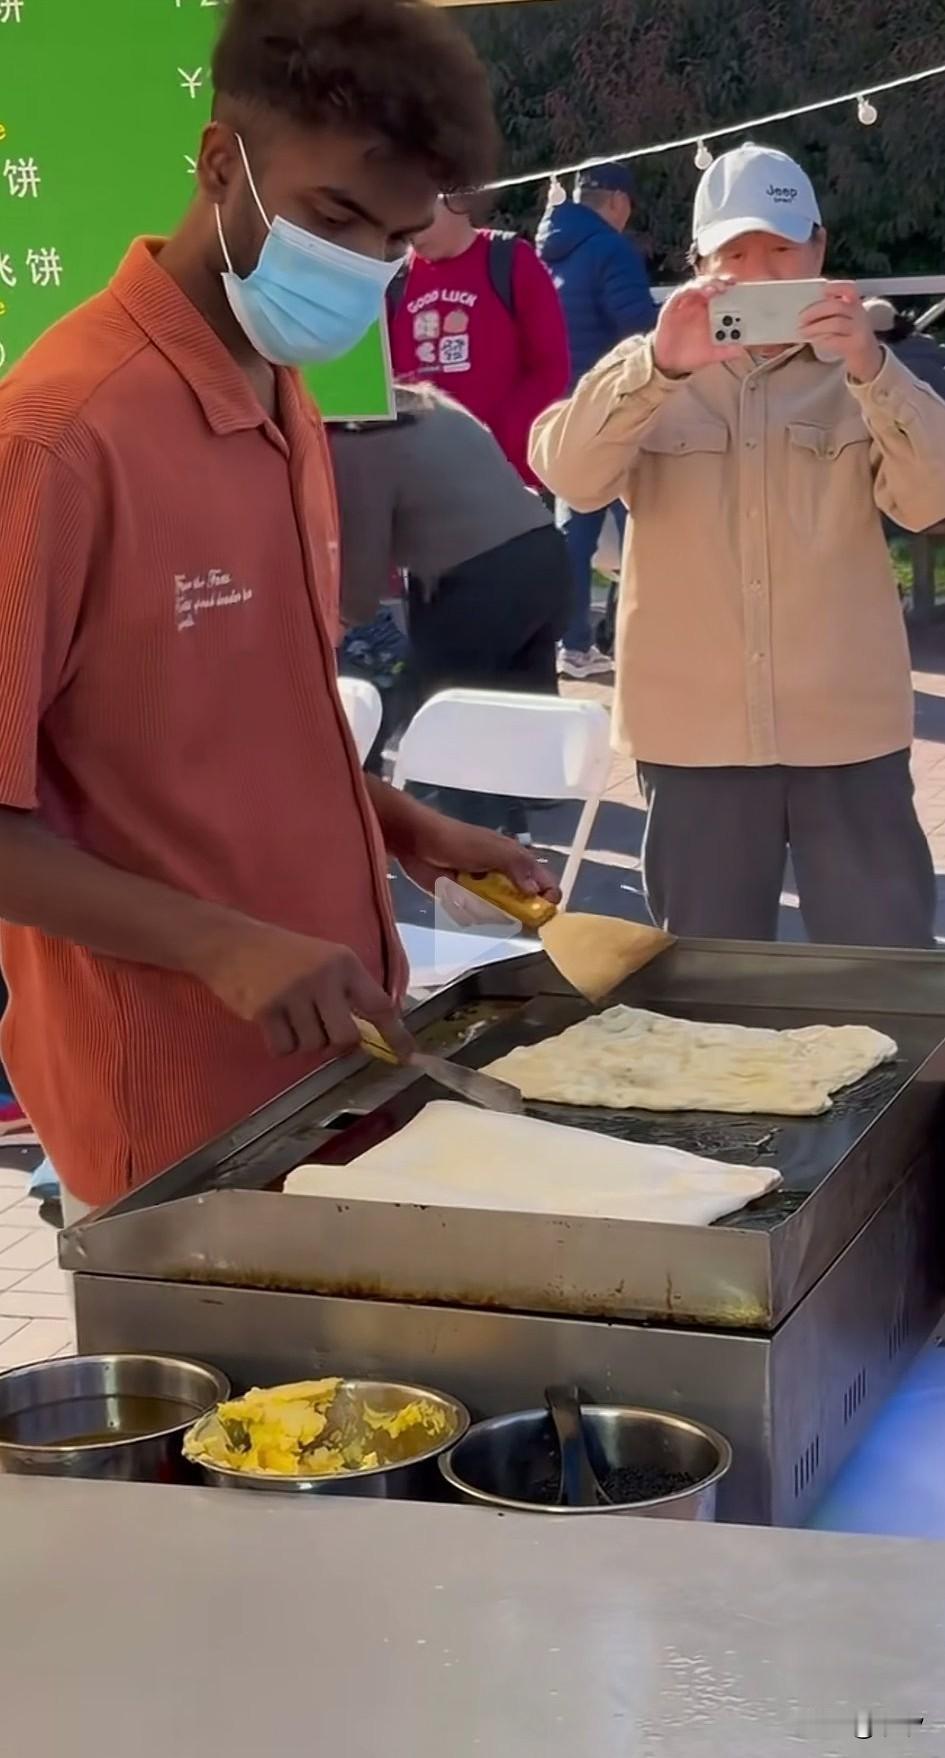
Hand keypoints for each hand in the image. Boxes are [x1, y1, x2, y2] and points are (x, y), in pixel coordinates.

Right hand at [199, 921, 410, 1059]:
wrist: (232, 943)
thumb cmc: (283, 954)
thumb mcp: (324, 959)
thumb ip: (348, 989)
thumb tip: (374, 1030)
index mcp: (344, 963)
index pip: (379, 1004)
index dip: (395, 1034)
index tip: (406, 1055)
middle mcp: (323, 978)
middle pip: (345, 1037)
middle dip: (336, 1043)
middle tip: (323, 1030)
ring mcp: (293, 994)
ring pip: (313, 1045)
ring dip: (304, 1041)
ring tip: (291, 1016)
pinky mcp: (266, 1010)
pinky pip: (285, 1049)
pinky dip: (281, 1044)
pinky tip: (274, 1023)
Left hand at [399, 813, 561, 905]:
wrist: (417, 843)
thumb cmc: (457, 841)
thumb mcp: (492, 850)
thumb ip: (517, 866)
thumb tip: (535, 891)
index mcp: (516, 861)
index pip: (544, 883)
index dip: (548, 898)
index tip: (542, 913)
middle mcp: (504, 877)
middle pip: (523, 903)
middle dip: (517, 912)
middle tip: (503, 911)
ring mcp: (484, 889)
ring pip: (499, 913)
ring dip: (490, 913)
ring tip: (473, 899)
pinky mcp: (464, 899)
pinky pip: (476, 914)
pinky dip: (470, 913)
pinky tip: (459, 901)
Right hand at [652, 277, 745, 377]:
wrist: (668, 363)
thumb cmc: (689, 354)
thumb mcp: (712, 354)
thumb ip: (726, 351)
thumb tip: (741, 349)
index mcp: (712, 314)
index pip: (725, 297)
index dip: (734, 290)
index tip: (744, 289)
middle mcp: (700, 306)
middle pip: (713, 286)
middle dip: (724, 282)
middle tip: (733, 284)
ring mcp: (687, 304)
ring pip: (699, 285)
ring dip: (710, 283)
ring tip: (719, 287)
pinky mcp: (673, 306)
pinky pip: (683, 292)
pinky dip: (693, 289)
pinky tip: (702, 292)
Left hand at [797, 282, 882, 381]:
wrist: (870, 361)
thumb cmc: (852, 339)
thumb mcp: (847, 321)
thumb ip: (832, 314)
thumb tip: (807, 312)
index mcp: (856, 305)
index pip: (850, 289)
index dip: (836, 287)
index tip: (822, 291)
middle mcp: (861, 315)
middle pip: (837, 306)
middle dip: (815, 311)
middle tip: (801, 319)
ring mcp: (860, 330)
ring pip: (836, 323)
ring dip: (815, 327)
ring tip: (803, 332)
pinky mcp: (856, 346)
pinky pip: (836, 340)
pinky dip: (822, 340)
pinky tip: (815, 341)